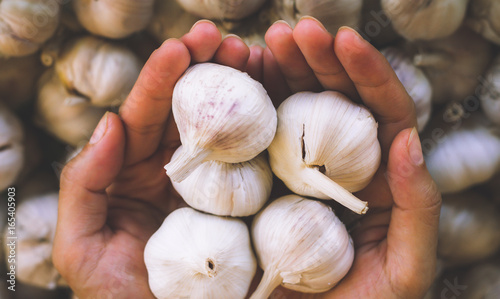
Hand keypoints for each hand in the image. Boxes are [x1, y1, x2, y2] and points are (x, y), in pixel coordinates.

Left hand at [52, 21, 259, 297]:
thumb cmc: (115, 293)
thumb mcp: (81, 243)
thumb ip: (83, 184)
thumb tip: (108, 125)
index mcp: (135, 171)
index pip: (147, 115)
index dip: (162, 77)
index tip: (183, 47)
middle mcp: (174, 170)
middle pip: (189, 109)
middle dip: (206, 69)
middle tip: (227, 41)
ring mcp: (211, 184)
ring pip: (223, 126)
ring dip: (238, 89)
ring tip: (255, 59)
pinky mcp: (243, 203)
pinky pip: (253, 163)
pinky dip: (264, 129)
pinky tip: (277, 104)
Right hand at [262, 18, 441, 298]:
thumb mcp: (405, 268)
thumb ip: (417, 209)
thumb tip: (408, 142)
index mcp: (379, 178)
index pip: (380, 113)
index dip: (364, 72)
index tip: (341, 40)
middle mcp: (342, 167)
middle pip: (335, 101)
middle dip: (316, 61)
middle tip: (290, 32)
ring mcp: (302, 172)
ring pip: (296, 112)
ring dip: (281, 74)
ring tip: (262, 46)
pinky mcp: (268, 185)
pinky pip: (260, 141)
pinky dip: (251, 109)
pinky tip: (239, 85)